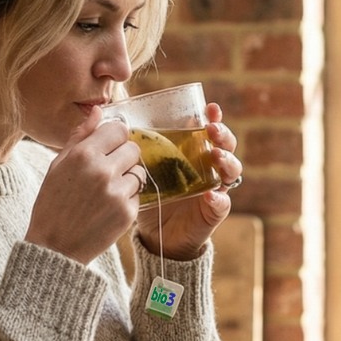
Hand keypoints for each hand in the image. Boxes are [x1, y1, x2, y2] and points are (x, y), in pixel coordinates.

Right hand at [25, 107, 147, 263]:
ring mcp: (117, 193)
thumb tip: (99, 111)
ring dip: (127, 178)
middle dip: (123, 157)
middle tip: (107, 172)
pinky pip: (137, 195)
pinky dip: (126, 199)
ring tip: (106, 192)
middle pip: (133, 148)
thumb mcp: (57, 166)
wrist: (54, 248)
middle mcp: (102, 171)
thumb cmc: (52, 204)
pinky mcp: (127, 213)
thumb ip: (80, 136)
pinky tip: (107, 208)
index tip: (108, 147)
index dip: (115, 138)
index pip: (118, 129)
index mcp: (82, 155)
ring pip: (139, 172)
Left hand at [136, 103, 241, 259]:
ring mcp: (216, 188)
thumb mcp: (145, 168)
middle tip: (211, 129)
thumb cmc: (154, 193)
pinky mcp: (215, 210)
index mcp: (196, 153)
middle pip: (227, 145)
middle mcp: (210, 167)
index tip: (210, 108)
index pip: (210, 130)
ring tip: (215, 156)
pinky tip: (210, 196)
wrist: (158, 232)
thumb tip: (108, 116)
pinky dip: (218, 199)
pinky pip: (222, 204)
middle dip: (223, 134)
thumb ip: (138, 147)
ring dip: (227, 161)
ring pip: (232, 171)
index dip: (214, 118)